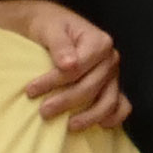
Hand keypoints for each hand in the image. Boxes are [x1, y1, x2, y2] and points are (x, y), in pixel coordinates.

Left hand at [13, 1, 127, 126]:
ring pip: (108, 102)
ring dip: (89, 117)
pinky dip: (113, 118)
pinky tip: (99, 126)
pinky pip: (121, 106)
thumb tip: (69, 65)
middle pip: (91, 87)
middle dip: (66, 101)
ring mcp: (114, 75)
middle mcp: (111, 59)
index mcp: (99, 42)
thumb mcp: (50, 29)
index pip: (79, 68)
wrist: (53, 26)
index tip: (30, 90)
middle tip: (43, 111)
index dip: (55, 81)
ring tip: (69, 126)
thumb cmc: (50, 26)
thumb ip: (60, 45)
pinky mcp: (112, 87)